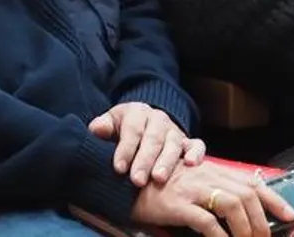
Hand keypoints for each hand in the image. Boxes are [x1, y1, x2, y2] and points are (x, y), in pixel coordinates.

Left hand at [88, 103, 203, 184]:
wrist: (145, 122)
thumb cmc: (124, 128)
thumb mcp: (111, 122)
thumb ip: (103, 126)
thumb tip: (96, 129)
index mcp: (138, 113)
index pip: (132, 130)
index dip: (125, 149)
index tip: (118, 168)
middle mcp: (158, 120)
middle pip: (153, 139)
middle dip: (145, 161)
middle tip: (137, 180)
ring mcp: (175, 131)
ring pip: (173, 144)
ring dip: (166, 162)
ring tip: (158, 179)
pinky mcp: (188, 142)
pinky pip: (197, 145)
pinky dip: (196, 153)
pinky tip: (190, 164)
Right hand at [128, 162, 293, 236]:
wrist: (125, 182)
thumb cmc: (159, 186)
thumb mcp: (190, 183)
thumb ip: (213, 191)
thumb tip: (238, 214)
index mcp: (213, 171)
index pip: (251, 182)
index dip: (274, 199)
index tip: (292, 215)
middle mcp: (207, 176)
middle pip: (247, 194)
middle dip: (263, 220)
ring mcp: (193, 189)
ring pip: (233, 205)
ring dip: (247, 228)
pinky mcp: (178, 204)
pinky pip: (207, 222)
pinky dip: (221, 236)